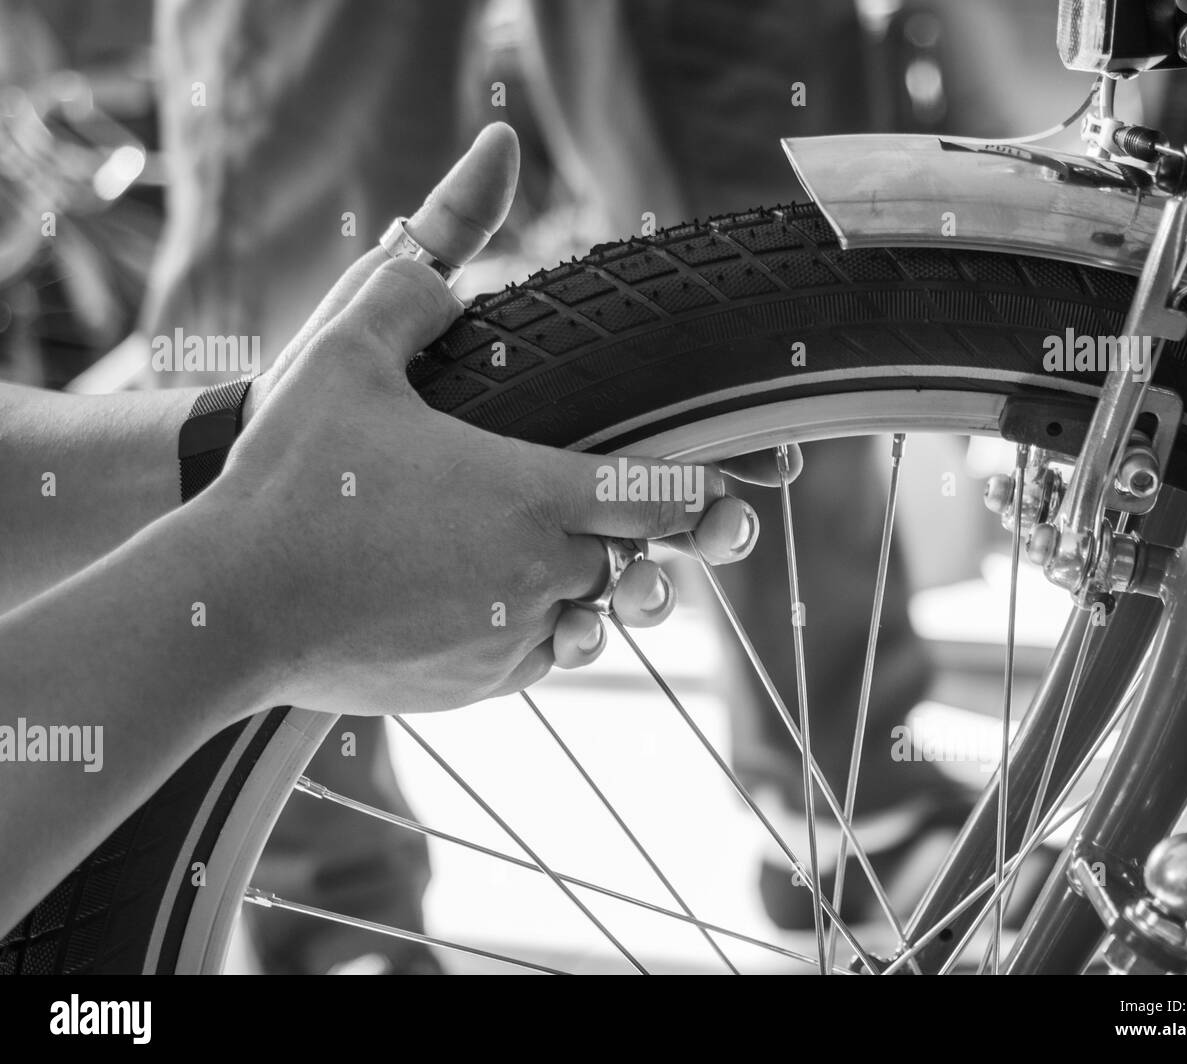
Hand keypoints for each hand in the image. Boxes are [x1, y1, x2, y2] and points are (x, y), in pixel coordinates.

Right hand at [208, 123, 796, 714]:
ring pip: (596, 610)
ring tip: (538, 546)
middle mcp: (545, 573)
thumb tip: (481, 186)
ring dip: (588, 580)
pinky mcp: (480, 687)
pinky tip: (491, 595)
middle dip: (635, 532)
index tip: (722, 483)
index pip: (670, 495)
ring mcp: (514, 639)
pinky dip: (538, 627)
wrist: (229, 608)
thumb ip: (422, 275)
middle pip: (638, 556)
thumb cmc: (293, 477)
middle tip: (620, 508)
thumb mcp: (346, 352)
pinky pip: (543, 657)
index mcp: (537, 492)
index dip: (703, 487)